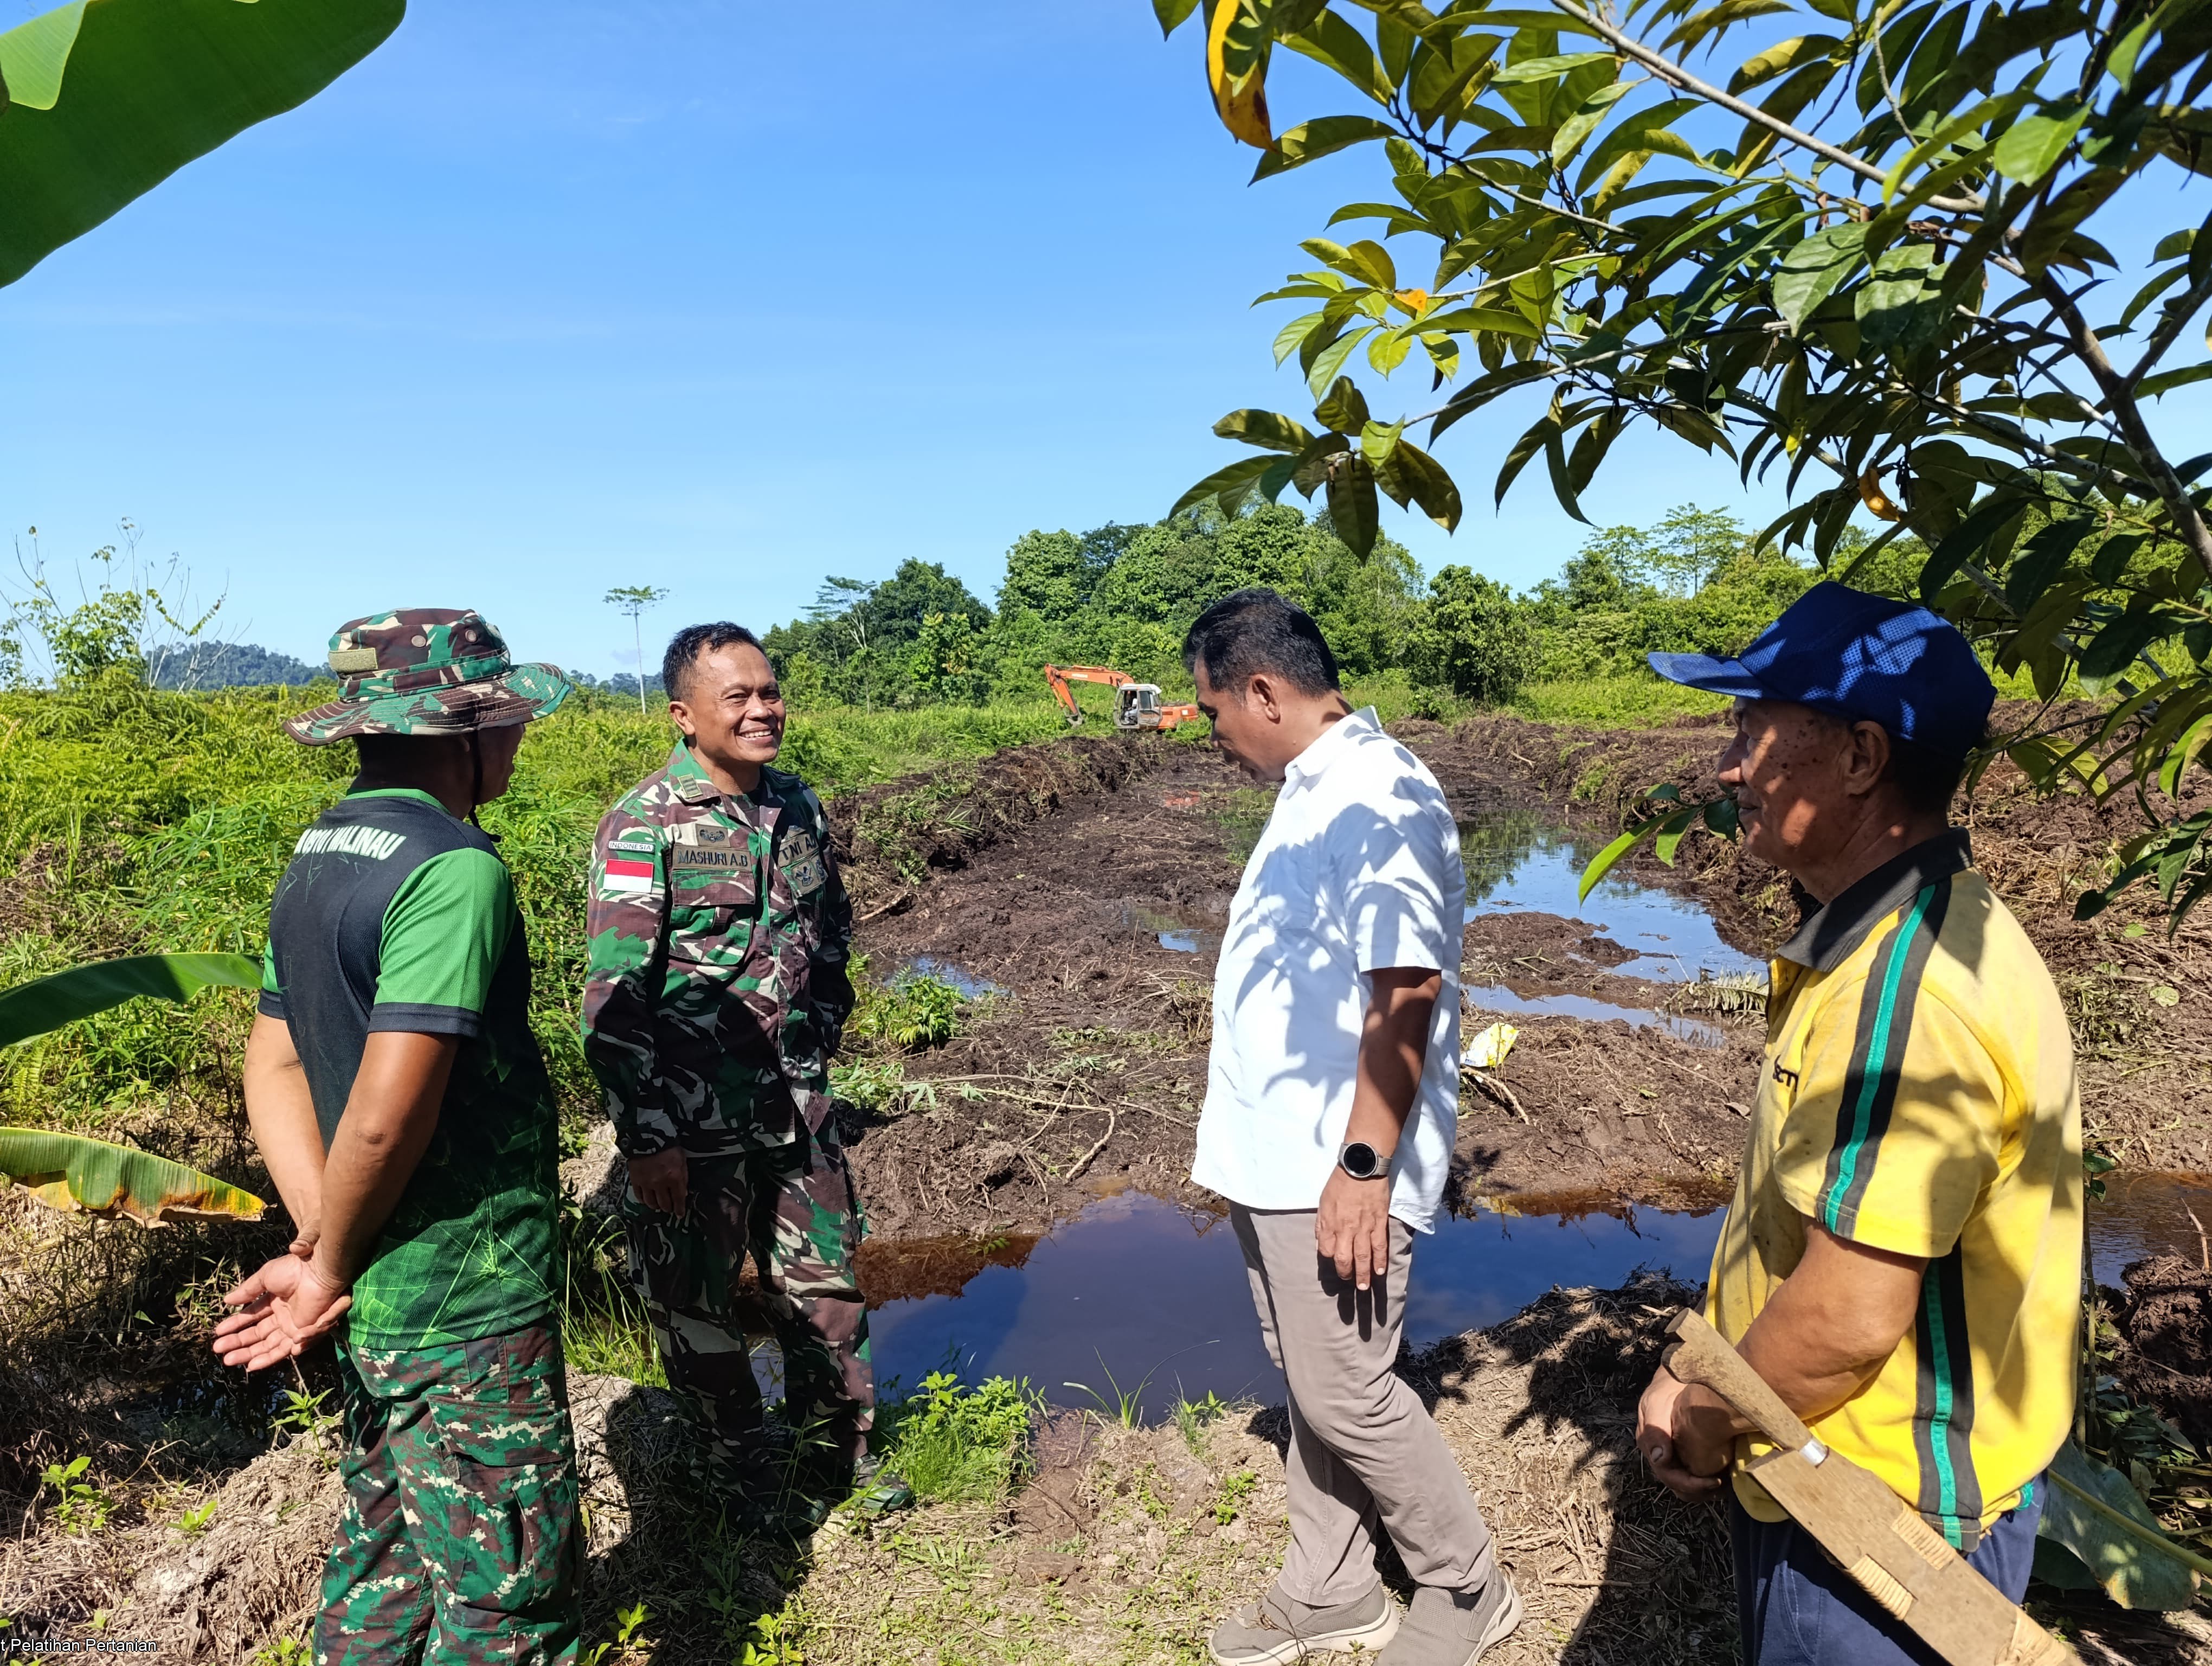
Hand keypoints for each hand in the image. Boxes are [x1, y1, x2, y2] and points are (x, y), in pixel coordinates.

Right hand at [213, 1252, 351, 1372]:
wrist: (316, 1272)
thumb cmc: (293, 1270)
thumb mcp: (265, 1277)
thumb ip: (247, 1291)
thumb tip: (227, 1301)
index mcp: (274, 1301)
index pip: (252, 1316)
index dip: (235, 1325)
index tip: (218, 1333)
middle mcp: (283, 1315)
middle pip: (257, 1334)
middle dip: (238, 1343)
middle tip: (218, 1349)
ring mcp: (292, 1325)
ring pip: (267, 1345)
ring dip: (248, 1354)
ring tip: (229, 1360)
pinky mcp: (301, 1333)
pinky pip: (284, 1349)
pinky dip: (270, 1357)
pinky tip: (253, 1363)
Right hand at [627, 1147, 689, 1215]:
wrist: (647, 1136)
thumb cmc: (668, 1146)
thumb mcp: (681, 1160)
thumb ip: (683, 1178)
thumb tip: (683, 1193)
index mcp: (674, 1177)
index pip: (678, 1199)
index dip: (679, 1209)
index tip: (679, 1215)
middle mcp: (660, 1183)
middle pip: (664, 1204)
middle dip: (668, 1208)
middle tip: (669, 1209)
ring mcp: (646, 1183)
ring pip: (651, 1203)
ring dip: (656, 1206)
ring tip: (658, 1205)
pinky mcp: (635, 1180)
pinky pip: (639, 1196)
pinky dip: (643, 1200)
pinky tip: (647, 1200)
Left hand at [1315, 1164, 1392, 1290]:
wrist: (1361, 1167)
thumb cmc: (1340, 1182)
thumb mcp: (1323, 1201)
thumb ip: (1322, 1223)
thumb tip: (1321, 1241)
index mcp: (1329, 1223)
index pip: (1326, 1250)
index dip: (1330, 1258)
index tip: (1335, 1261)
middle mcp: (1345, 1229)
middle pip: (1344, 1259)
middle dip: (1346, 1273)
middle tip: (1349, 1282)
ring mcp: (1364, 1228)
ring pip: (1363, 1257)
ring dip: (1364, 1274)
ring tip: (1364, 1287)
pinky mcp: (1379, 1223)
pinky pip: (1380, 1246)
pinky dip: (1380, 1261)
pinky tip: (1380, 1271)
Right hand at [1635, 1366, 1726, 1498]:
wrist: (1679, 1375)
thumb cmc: (1667, 1388)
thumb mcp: (1657, 1403)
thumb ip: (1655, 1429)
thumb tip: (1661, 1458)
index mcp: (1651, 1446)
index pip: (1669, 1476)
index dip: (1691, 1484)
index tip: (1715, 1480)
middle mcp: (1660, 1455)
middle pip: (1678, 1485)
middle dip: (1701, 1490)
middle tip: (1726, 1485)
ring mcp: (1673, 1455)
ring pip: (1686, 1485)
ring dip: (1705, 1490)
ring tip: (1728, 1484)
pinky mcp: (1686, 1452)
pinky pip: (1695, 1474)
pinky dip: (1709, 1479)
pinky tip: (1725, 1474)